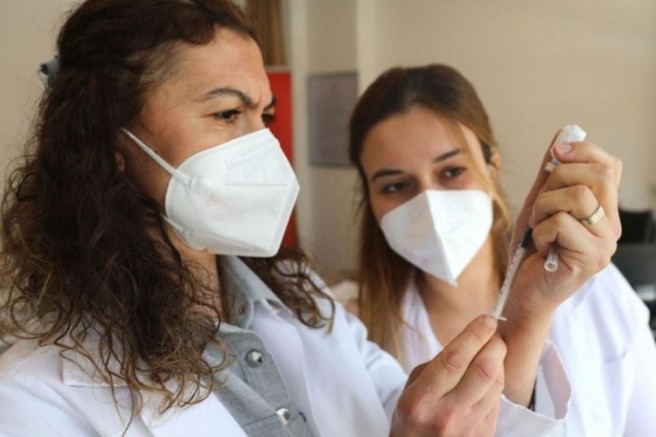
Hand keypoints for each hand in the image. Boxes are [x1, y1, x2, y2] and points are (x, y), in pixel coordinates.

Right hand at [391, 315, 504, 436]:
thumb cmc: (410, 424)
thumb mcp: (409, 393)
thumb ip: (434, 368)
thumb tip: (465, 345)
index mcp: (421, 399)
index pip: (455, 359)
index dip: (474, 335)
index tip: (487, 320)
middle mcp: (446, 414)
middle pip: (483, 370)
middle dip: (494, 345)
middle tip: (494, 334)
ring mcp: (468, 429)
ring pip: (495, 385)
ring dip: (499, 363)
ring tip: (493, 352)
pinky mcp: (484, 436)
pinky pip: (497, 402)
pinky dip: (496, 384)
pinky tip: (490, 377)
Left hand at [509, 130, 621, 318]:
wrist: (521, 291)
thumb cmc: (531, 250)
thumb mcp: (538, 203)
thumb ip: (551, 172)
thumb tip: (564, 134)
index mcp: (603, 208)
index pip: (610, 165)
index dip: (582, 151)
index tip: (555, 155)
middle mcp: (611, 224)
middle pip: (598, 173)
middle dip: (557, 180)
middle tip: (541, 206)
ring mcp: (605, 242)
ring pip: (578, 195)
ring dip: (544, 208)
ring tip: (539, 229)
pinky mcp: (592, 258)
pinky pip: (561, 223)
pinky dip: (540, 231)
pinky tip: (542, 248)